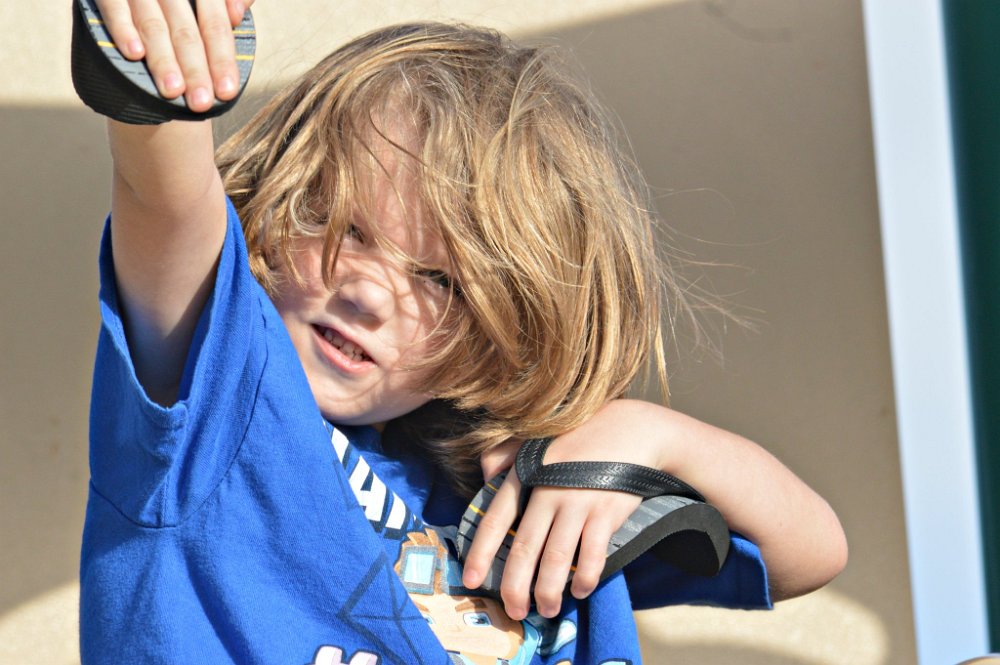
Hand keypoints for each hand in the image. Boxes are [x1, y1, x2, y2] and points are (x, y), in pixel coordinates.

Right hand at [94, 0, 253, 111]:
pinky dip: (123, 28)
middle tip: (201, 103)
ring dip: (162, 59)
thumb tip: (237, 16)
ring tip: (172, 91)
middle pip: (185, 31)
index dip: (222, 58)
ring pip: (152, 24)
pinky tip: (134, 54)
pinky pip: (113, 5)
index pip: (215, 24)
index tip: (227, 92)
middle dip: (195, 69)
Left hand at [462, 416, 659, 619]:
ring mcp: (578, 502)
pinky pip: (590, 556)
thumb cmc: (579, 437)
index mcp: (527, 473)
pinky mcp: (606, 513)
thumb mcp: (537, 438)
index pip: (496, 518)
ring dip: (548, 591)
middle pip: (525, 548)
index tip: (470, 580)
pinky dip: (584, 578)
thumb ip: (506, 455)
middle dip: (515, 587)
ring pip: (556, 559)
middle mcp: (548, 490)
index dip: (480, 552)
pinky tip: (579, 590)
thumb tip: (484, 477)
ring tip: (546, 609)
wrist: (631, 430)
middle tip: (513, 611)